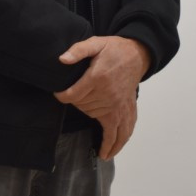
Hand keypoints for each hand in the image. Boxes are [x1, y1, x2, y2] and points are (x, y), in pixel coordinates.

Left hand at [54, 36, 149, 158]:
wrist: (137, 54)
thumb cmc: (114, 49)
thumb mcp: (95, 43)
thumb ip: (78, 50)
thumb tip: (62, 59)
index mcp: (98, 78)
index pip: (73, 95)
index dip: (62, 96)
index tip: (58, 95)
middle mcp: (108, 94)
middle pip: (85, 109)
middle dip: (78, 108)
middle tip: (75, 102)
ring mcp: (118, 105)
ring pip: (103, 125)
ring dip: (99, 137)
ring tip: (98, 152)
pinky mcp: (126, 109)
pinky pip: (123, 130)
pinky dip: (116, 143)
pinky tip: (108, 152)